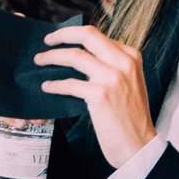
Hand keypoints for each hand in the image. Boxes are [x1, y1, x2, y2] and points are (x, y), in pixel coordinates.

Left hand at [37, 25, 155, 166]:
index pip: (97, 35)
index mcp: (130, 56)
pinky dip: (54, 84)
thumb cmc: (130, 116)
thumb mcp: (129, 81)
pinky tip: (47, 87)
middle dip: (61, 35)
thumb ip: (111, 64)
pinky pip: (69, 83)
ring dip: (51, 57)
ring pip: (74, 56)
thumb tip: (81, 52)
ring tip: (39, 61)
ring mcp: (112, 78)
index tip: (60, 38)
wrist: (139, 145)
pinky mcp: (100, 95)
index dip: (73, 34)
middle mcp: (123, 63)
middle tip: (46, 40)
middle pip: (86, 36)